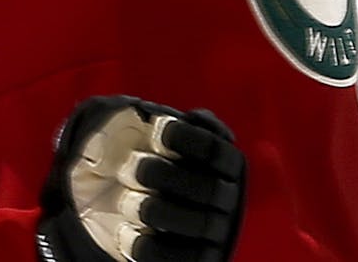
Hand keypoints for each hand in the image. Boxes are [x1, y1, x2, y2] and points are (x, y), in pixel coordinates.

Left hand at [37, 96, 244, 261]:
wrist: (156, 222)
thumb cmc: (158, 172)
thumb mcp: (164, 146)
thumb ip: (160, 123)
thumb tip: (136, 111)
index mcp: (228, 164)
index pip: (216, 150)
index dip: (189, 139)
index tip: (158, 129)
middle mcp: (230, 197)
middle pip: (206, 186)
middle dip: (165, 175)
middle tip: (130, 167)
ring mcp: (218, 232)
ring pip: (197, 223)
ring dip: (157, 211)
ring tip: (126, 202)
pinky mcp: (202, 260)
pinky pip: (181, 258)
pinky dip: (151, 248)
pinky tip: (127, 235)